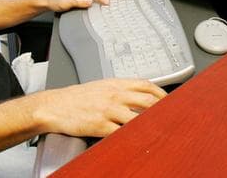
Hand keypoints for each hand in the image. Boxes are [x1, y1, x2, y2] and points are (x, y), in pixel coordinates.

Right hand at [34, 78, 166, 136]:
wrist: (54, 106)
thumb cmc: (77, 98)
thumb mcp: (101, 87)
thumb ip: (120, 90)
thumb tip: (140, 96)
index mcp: (116, 84)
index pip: (146, 85)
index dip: (162, 94)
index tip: (171, 101)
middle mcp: (114, 95)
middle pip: (147, 100)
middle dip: (162, 110)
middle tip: (171, 118)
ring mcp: (107, 110)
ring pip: (137, 117)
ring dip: (149, 125)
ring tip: (159, 132)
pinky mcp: (99, 125)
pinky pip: (120, 133)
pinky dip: (131, 137)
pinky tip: (137, 141)